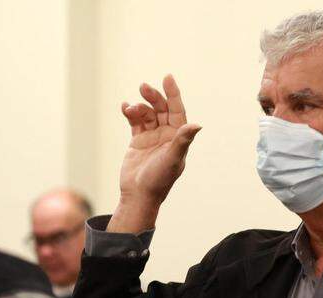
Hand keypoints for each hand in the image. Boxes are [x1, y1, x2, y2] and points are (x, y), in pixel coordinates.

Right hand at [109, 74, 201, 233]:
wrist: (139, 195)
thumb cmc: (159, 179)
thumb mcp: (173, 158)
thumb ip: (183, 140)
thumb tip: (197, 125)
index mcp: (177, 137)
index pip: (177, 111)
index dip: (173, 94)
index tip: (167, 78)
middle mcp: (166, 135)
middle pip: (161, 109)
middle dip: (153, 97)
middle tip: (144, 87)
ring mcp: (151, 137)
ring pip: (146, 114)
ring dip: (139, 107)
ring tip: (131, 108)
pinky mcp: (137, 141)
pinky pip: (134, 121)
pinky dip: (130, 113)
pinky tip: (125, 106)